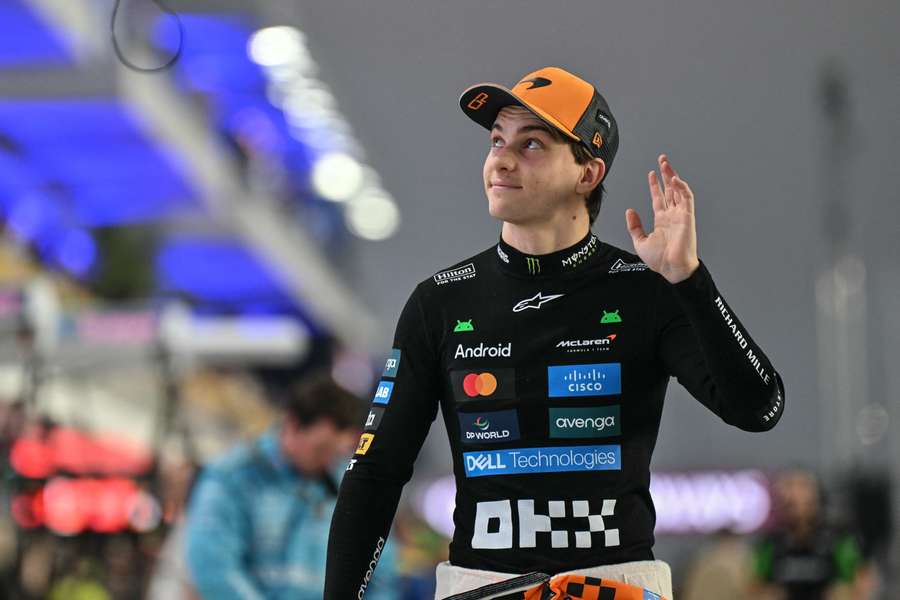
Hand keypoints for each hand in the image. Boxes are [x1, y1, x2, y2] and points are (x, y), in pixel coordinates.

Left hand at [625, 154, 699, 282]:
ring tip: (666, 163)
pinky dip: (681, 187)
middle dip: (666, 174)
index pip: (659, 198)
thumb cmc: (659, 260)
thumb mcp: (640, 241)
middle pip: (669, 189)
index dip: (655, 185)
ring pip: (678, 190)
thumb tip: (629, 210)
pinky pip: (686, 198)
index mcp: (662, 220)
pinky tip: (674, 179)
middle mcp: (672, 215)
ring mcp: (680, 214)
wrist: (671, 269)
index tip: (651, 173)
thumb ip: (634, 226)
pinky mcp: (688, 216)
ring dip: (673, 176)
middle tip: (662, 159)